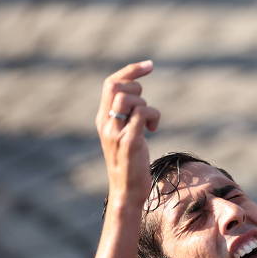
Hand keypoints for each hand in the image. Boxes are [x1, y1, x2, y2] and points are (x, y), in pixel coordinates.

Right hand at [95, 61, 160, 208]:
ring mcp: (116, 133)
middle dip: (138, 89)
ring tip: (150, 123)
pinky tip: (153, 129)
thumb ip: (126, 117)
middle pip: (118, 87)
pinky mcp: (129, 142)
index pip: (110, 84)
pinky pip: (141, 116)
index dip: (130, 71)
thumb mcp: (124, 135)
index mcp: (103, 119)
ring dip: (146, 106)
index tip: (149, 65)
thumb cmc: (130, 164)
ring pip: (130, 100)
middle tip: (146, 109)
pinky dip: (152, 117)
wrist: (127, 192)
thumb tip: (138, 98)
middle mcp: (106, 123)